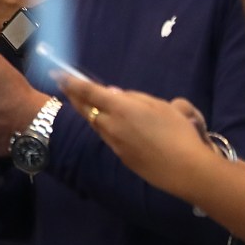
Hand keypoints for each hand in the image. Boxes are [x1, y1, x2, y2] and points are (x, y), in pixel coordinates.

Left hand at [59, 76, 223, 197]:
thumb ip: (135, 98)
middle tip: (66, 87)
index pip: (88, 91)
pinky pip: (109, 137)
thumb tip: (114, 94)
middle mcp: (111, 126)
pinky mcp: (121, 157)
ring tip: (97, 105)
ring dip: (93, 113)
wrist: (186, 170)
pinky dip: (108, 128)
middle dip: (74, 97)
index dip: (70, 82)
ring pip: (96, 124)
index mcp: (120, 108)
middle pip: (85, 109)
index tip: (57, 75)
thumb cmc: (179, 133)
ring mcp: (114, 143)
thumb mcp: (162, 106)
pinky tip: (119, 127)